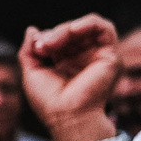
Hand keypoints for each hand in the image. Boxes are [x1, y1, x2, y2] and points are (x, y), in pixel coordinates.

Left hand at [19, 14, 121, 137]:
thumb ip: (29, 50)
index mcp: (67, 63)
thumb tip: (32, 29)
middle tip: (42, 46)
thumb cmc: (49, 101)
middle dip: (55, 34)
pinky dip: (88, 23)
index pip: (59, 37)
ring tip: (54, 41)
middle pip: (72, 31)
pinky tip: (73, 30)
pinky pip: (104, 28)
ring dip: (67, 29)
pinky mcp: (111, 56)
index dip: (47, 38)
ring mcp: (98, 57)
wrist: (66, 116)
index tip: (37, 49)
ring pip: (87, 27)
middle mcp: (85, 59)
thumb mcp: (32, 72)